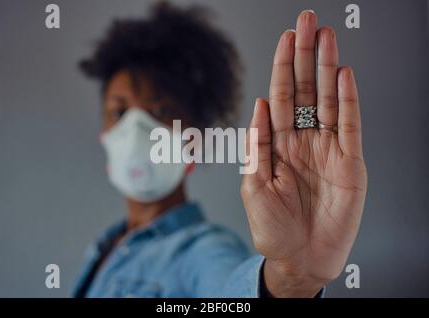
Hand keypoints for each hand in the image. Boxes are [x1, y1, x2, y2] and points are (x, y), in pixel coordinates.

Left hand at [241, 10, 366, 296]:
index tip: (285, 39)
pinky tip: (344, 75)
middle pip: (305, 90)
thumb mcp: (254, 188)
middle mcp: (303, 141)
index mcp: (278, 146)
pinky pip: (350, 125)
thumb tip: (258, 106)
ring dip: (328, 67)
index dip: (283, 68)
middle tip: (307, 22)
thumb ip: (257, 147)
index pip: (281, 98)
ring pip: (328, 100)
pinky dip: (349, 100)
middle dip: (305, 56)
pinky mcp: (350, 163)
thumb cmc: (274, 228)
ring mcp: (327, 150)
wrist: (301, 258)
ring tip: (327, 37)